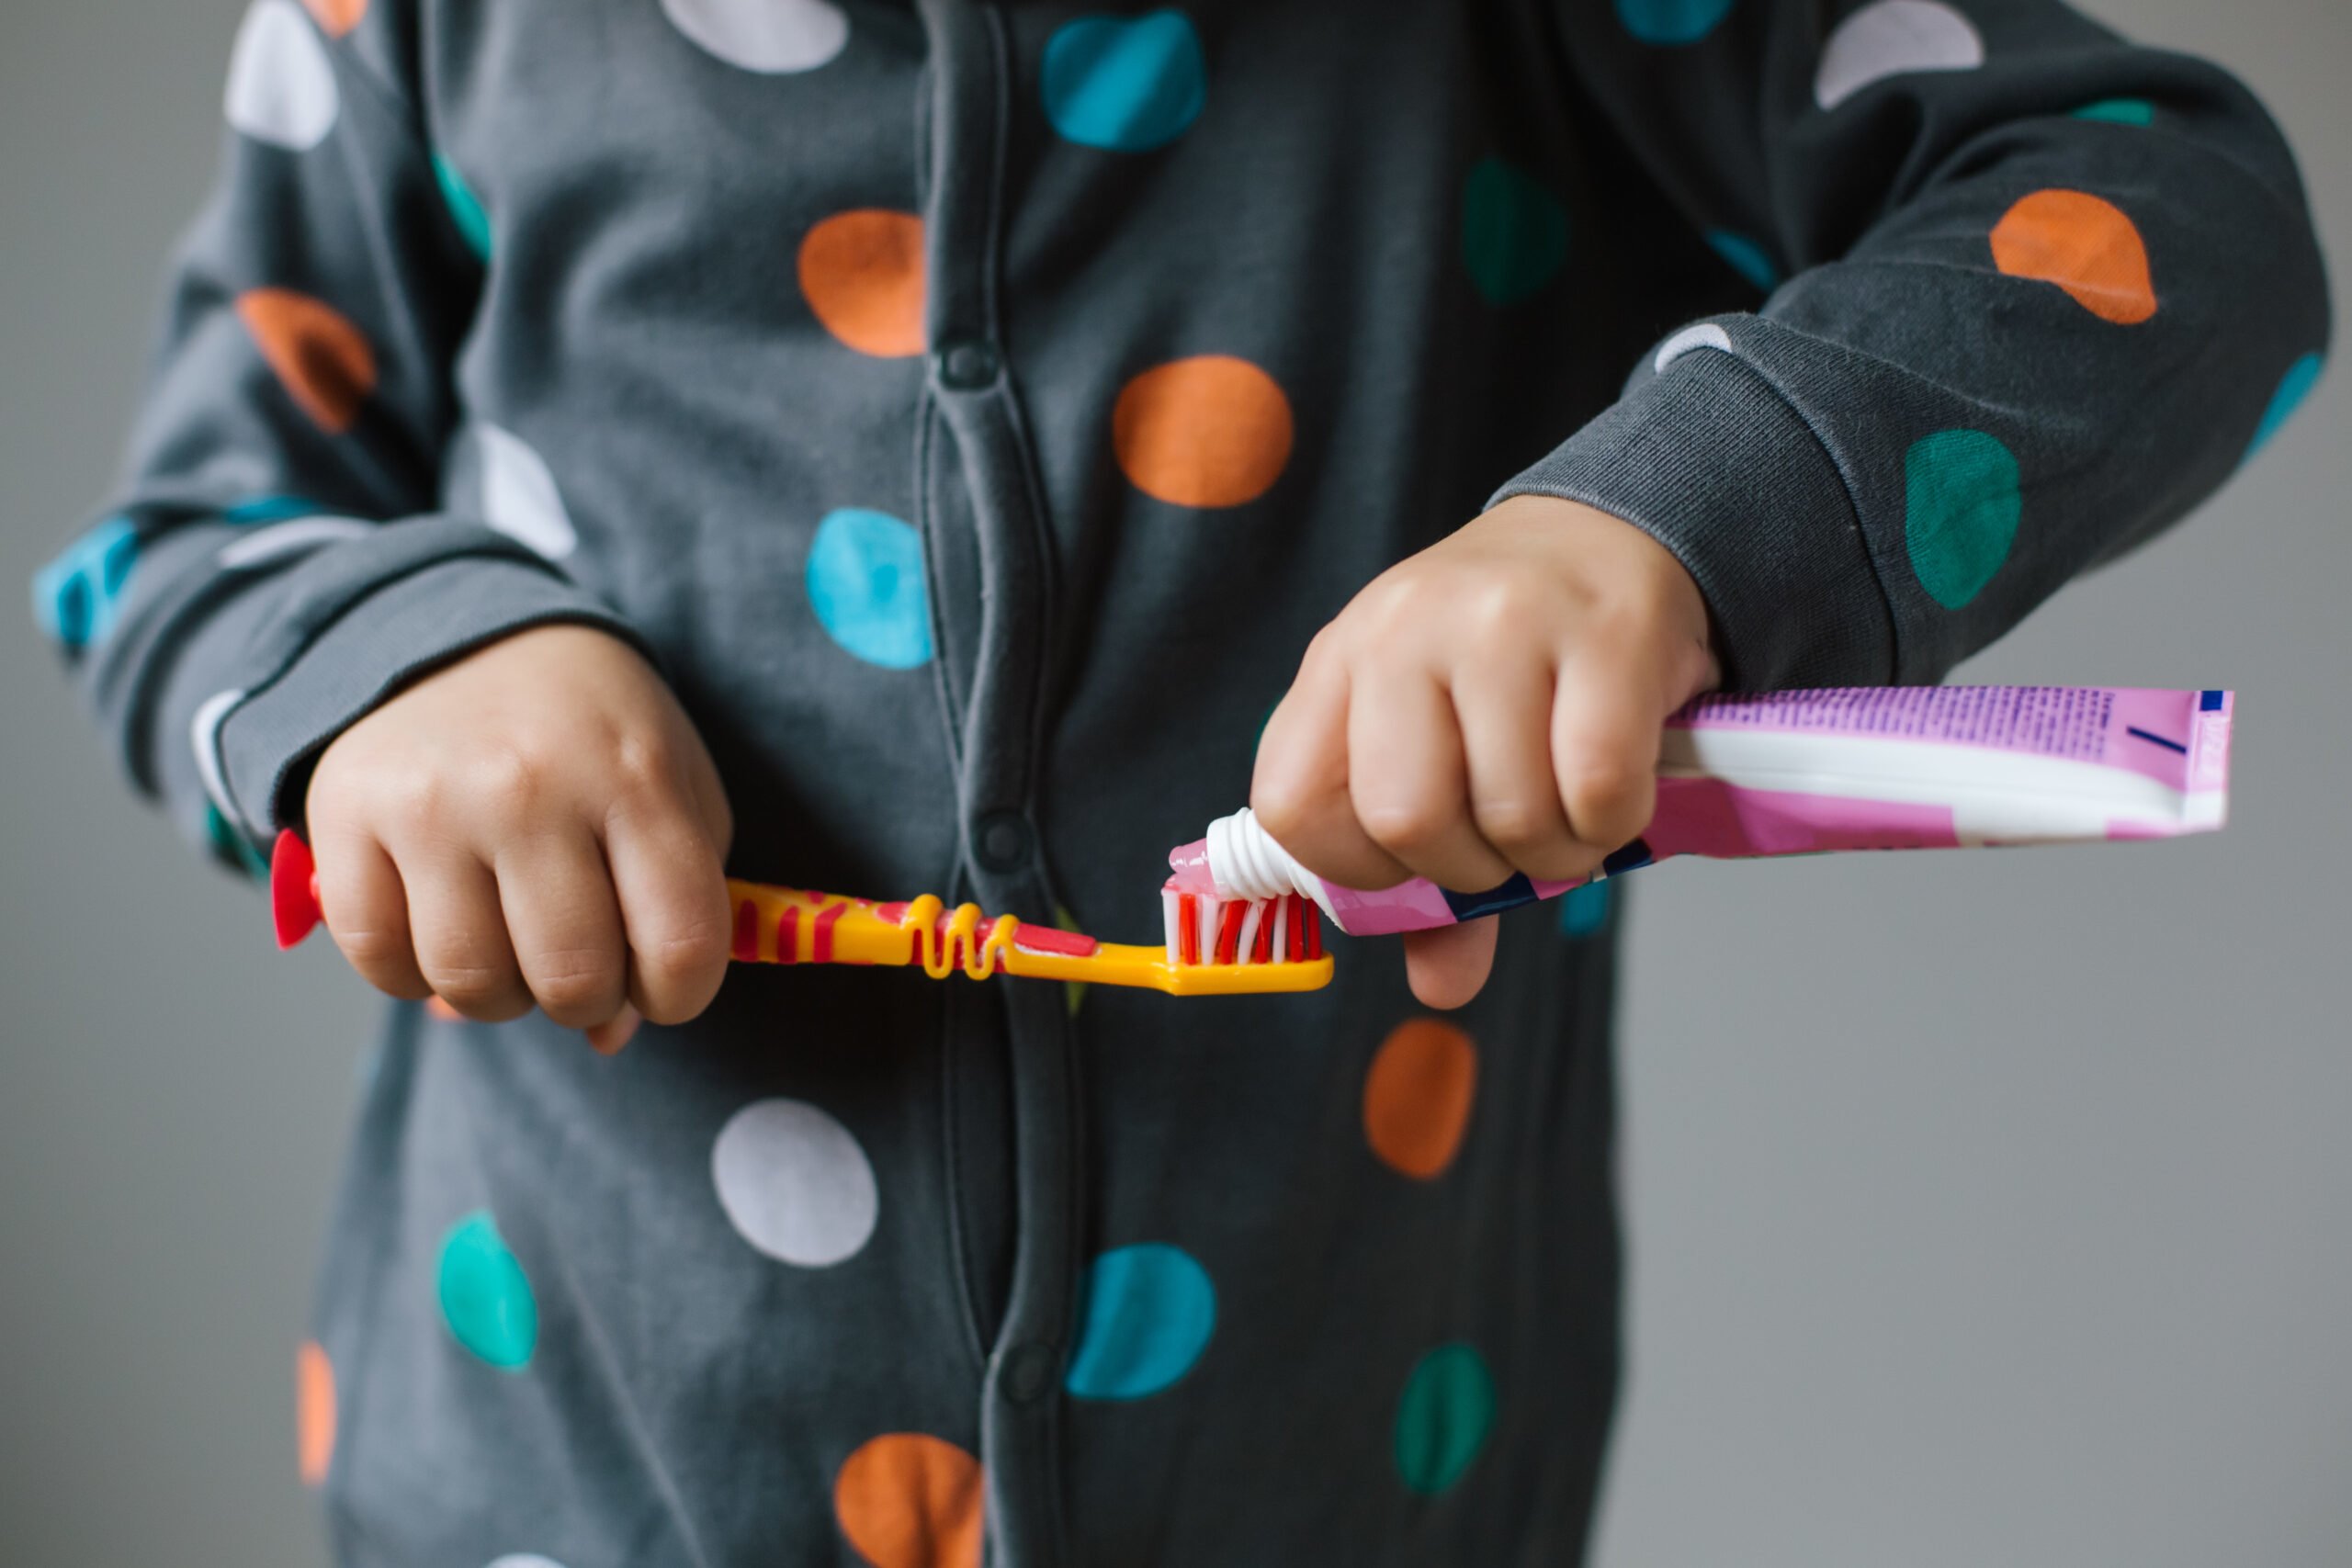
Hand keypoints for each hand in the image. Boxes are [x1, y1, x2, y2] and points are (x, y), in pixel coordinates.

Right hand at [304, 624, 733, 1051]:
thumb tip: (612, 1035)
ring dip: (501, 994)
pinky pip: (380, 963)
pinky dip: (415, 976)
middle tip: (579, 961)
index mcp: (635, 776)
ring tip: (510, 942)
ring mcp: (433, 801)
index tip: (661, 981)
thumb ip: (676, 910)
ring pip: (472, 983)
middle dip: (587, 1000)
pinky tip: (440, 926)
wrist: (464, 635)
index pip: (680, 944)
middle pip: (571, 980)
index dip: (679, 996)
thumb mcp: (670, 789)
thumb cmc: (590, 735)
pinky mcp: (345, 815)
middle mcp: (532, 786)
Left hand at [1252, 495, 1716, 1009]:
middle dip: (1469, 869)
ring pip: (1509, 814)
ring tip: (1569, 814)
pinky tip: (1616, 795)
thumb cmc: (1505, 656)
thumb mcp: (1434, 736)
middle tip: (1507, 845)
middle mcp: (1402, 631)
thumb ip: (1423, 869)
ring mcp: (1501, 624)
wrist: (1606, 531)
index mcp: (1338, 662)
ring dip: (1553, 853)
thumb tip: (1440, 986)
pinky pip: (1598, 788)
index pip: (1294, 809)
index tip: (1415, 864)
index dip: (1356, 870)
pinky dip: (1613, 824)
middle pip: (1406, 820)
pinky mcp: (1604, 632)